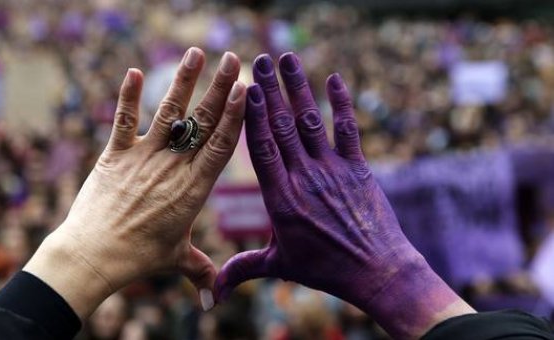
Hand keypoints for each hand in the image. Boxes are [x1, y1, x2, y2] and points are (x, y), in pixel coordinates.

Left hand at [24, 47, 245, 317]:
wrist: (93, 255)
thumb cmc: (138, 258)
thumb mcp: (176, 260)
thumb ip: (201, 272)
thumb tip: (214, 303)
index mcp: (195, 189)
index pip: (222, 145)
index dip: (236, 116)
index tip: (247, 91)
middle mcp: (174, 167)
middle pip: (203, 121)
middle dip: (220, 87)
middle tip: (234, 59)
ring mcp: (144, 158)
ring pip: (170, 113)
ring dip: (184, 80)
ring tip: (197, 52)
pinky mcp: (115, 155)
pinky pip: (124, 121)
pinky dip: (128, 96)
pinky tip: (134, 71)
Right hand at [214, 53, 473, 338]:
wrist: (376, 272)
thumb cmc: (325, 269)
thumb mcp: (279, 265)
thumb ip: (243, 269)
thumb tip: (212, 292)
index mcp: (280, 199)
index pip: (261, 149)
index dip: (253, 115)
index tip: (246, 89)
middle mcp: (304, 178)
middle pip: (282, 127)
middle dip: (271, 91)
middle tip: (259, 60)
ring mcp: (332, 171)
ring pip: (311, 122)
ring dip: (299, 88)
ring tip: (287, 59)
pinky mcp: (357, 169)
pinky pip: (348, 130)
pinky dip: (342, 104)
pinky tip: (334, 79)